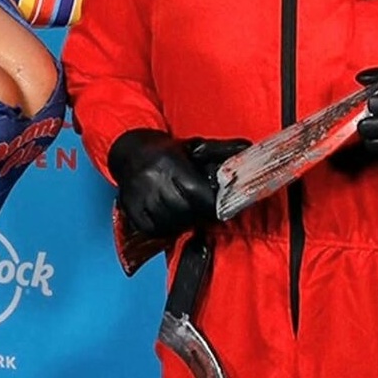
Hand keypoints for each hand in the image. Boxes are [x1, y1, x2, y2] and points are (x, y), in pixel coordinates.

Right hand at [108, 129, 249, 235]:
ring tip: (187, 211)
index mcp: (169, 163)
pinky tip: (172, 217)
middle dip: (199, 214)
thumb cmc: (167, 152)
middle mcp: (152, 180)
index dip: (211, 204)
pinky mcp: (130, 210)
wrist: (130, 152)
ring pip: (170, 223)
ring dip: (184, 222)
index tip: (218, 205)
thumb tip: (247, 148)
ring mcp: (139, 197)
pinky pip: (154, 230)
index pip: (196, 193)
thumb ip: (221, 150)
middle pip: (184, 211)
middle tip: (203, 209)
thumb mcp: (194, 147)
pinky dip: (167, 228)